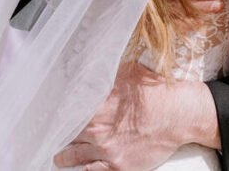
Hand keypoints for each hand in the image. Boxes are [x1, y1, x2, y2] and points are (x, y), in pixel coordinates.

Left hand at [53, 62, 219, 170]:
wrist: (180, 115)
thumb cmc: (156, 92)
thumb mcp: (128, 74)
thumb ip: (104, 76)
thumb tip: (87, 68)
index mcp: (98, 107)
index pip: (64, 113)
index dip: (56, 114)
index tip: (48, 115)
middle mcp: (98, 131)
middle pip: (65, 136)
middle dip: (59, 134)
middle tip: (53, 133)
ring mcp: (107, 152)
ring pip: (72, 157)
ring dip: (64, 155)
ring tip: (60, 154)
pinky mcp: (119, 167)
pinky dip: (83, 167)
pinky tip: (79, 164)